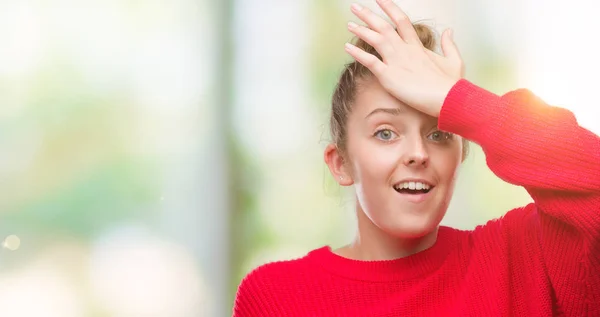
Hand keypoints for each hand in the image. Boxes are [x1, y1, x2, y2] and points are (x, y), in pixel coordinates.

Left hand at [345, 0, 463, 116]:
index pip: (401, 20)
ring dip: (361, 30)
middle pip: (383, 26)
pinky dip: (357, 53)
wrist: (448, 99)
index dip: (389, 8)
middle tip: (354, 6)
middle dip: (368, 15)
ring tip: (349, 24)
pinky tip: (347, 47)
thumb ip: (449, 44)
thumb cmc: (451, 84)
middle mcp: (405, 50)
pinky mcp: (389, 76)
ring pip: (375, 39)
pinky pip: (369, 62)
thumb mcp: (454, 60)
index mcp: (417, 46)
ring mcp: (396, 61)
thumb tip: (449, 30)